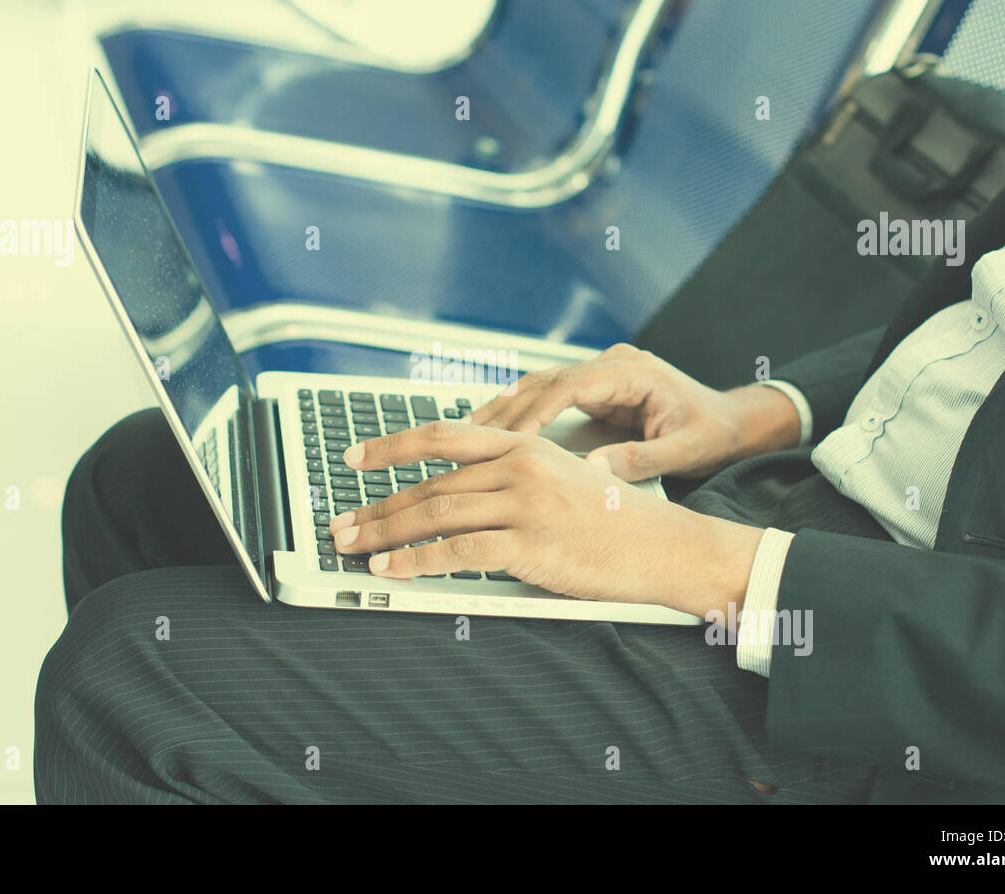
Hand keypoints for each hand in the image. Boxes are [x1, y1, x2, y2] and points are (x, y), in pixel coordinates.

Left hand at [329, 419, 762, 616]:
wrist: (665, 545)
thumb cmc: (614, 517)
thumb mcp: (561, 475)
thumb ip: (511, 473)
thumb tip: (457, 488)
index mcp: (524, 444)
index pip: (443, 435)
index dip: (391, 446)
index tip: (354, 457)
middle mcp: (520, 466)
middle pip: (430, 483)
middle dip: (376, 506)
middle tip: (340, 524)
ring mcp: (525, 504)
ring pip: (436, 514)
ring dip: (385, 533)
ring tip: (353, 549)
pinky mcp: (531, 544)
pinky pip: (459, 552)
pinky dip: (418, 561)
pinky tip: (393, 569)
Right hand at [466, 343, 800, 480]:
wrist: (733, 420)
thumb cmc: (714, 432)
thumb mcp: (685, 451)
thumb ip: (641, 459)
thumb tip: (596, 470)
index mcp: (633, 372)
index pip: (570, 385)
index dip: (534, 411)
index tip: (509, 438)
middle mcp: (612, 365)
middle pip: (544, 381)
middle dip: (505, 410)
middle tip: (466, 438)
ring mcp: (600, 374)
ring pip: (538, 386)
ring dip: (503, 410)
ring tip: (465, 436)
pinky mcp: (594, 389)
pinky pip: (546, 398)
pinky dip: (518, 414)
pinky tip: (490, 433)